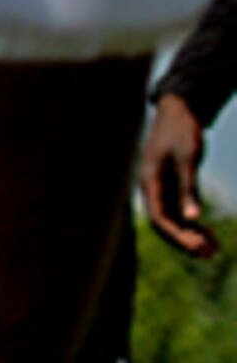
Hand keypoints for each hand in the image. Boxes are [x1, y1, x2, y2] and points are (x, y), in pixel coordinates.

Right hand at [143, 90, 213, 257]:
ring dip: (190, 234)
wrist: (180, 109)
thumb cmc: (182, 131)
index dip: (178, 236)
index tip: (199, 248)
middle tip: (210, 253)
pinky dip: (192, 222)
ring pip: (172, 218)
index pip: (159, 218)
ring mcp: (161, 186)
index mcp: (149, 181)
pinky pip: (178, 209)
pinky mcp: (171, 183)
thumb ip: (189, 190)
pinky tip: (207, 232)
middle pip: (164, 223)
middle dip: (185, 240)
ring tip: (213, 248)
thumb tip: (192, 219)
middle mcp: (152, 187)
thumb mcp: (188, 159)